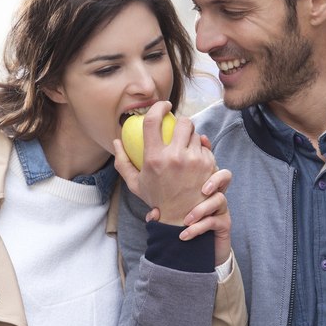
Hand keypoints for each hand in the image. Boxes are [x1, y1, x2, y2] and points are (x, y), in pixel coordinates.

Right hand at [113, 101, 216, 225]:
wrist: (182, 219)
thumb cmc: (156, 199)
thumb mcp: (135, 183)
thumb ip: (123, 162)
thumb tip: (117, 141)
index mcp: (154, 158)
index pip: (153, 121)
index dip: (158, 107)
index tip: (163, 106)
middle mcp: (175, 157)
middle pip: (183, 122)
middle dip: (182, 122)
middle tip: (179, 129)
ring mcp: (193, 160)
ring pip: (197, 134)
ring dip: (192, 138)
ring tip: (186, 148)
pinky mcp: (208, 165)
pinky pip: (206, 148)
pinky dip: (201, 150)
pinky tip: (196, 159)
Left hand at [147, 168, 232, 265]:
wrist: (195, 252)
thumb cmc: (182, 228)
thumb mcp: (169, 216)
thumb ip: (161, 211)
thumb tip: (153, 214)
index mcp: (202, 186)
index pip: (209, 167)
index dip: (206, 162)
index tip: (192, 167)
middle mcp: (215, 194)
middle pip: (225, 176)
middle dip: (214, 181)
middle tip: (203, 190)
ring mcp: (221, 209)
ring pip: (219, 199)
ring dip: (202, 209)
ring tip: (186, 221)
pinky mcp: (224, 224)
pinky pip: (214, 221)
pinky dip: (198, 228)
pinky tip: (185, 235)